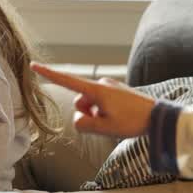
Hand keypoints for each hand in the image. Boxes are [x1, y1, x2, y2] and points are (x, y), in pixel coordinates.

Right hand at [30, 63, 154, 138]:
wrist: (158, 116)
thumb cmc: (133, 121)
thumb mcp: (105, 128)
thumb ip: (84, 124)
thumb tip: (78, 118)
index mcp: (97, 90)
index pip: (67, 81)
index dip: (49, 74)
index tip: (33, 65)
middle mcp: (101, 85)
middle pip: (80, 102)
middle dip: (87, 114)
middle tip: (107, 123)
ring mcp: (110, 87)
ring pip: (91, 105)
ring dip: (97, 115)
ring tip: (116, 121)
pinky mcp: (116, 91)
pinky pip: (102, 104)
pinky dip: (105, 113)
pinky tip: (121, 118)